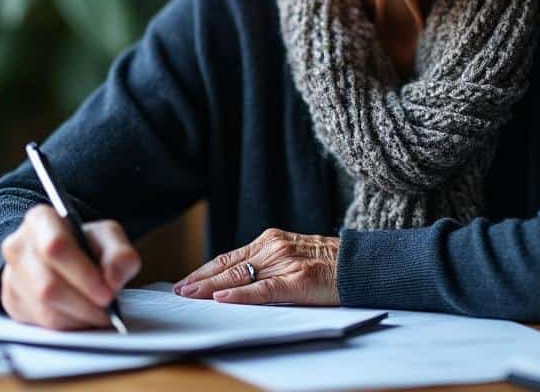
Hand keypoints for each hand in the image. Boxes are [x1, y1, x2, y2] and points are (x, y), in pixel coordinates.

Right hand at [0, 205, 141, 329]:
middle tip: (108, 309)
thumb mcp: (108, 238)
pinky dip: (69, 326)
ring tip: (99, 313)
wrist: (62, 259)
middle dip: (84, 304)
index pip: (56, 247)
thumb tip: (114, 278)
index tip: (108, 293)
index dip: (83, 274)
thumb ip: (119, 254)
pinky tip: (81, 316)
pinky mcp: (12, 302)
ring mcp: (11, 276)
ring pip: (45, 310)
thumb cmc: (85, 245)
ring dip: (79, 318)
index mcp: (40, 220)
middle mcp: (18, 246)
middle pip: (48, 286)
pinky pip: (42, 325)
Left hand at [173, 228, 339, 304]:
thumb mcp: (292, 258)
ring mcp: (284, 263)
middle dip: (200, 280)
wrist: (361, 265)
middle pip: (228, 266)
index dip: (204, 270)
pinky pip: (263, 289)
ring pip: (240, 276)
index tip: (184, 282)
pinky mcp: (298, 280)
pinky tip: (222, 298)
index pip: (228, 257)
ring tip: (189, 294)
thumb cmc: (328, 265)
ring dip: (210, 287)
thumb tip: (237, 283)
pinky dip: (240, 295)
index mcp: (270, 241)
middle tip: (178, 291)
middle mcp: (273, 247)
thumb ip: (268, 266)